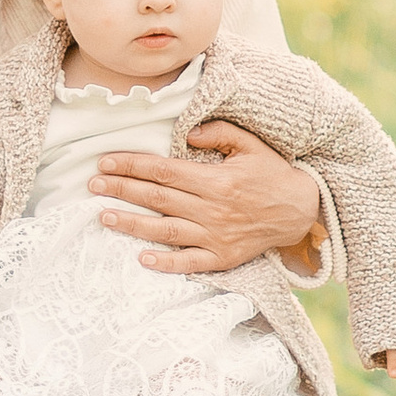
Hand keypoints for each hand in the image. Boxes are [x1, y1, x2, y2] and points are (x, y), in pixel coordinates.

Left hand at [90, 119, 328, 277]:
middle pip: (157, 198)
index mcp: (216, 180)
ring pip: (165, 230)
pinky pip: (189, 262)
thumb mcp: (251, 145)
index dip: (132, 165)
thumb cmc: (273, 174)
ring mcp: (216, 236)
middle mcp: (212, 209)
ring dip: (132, 223)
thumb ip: (219, 133)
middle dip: (122, 190)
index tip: (106, 162)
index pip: (164, 170)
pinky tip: (142, 258)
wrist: (303, 211)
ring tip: (103, 216)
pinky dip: (166, 263)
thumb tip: (187, 133)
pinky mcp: (222, 258)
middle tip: (92, 185)